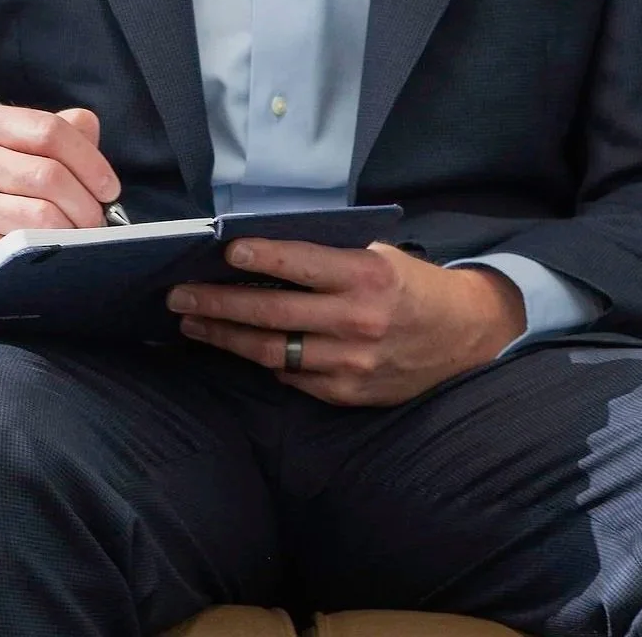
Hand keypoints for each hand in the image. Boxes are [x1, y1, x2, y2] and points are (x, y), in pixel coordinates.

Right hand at [0, 103, 120, 292]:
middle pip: (48, 175)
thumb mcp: (23, 144)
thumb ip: (62, 129)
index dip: (90, 160)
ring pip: (40, 216)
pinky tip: (53, 251)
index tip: (108, 187)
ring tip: (79, 234)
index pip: (50, 131)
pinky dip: (48, 252)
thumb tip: (91, 134)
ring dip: (72, 230)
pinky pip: (24, 249)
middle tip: (97, 218)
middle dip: (85, 202)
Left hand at [166, 240, 527, 405]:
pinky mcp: (346, 392)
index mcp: (367, 275)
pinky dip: (261, 359)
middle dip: (219, 302)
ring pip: (272, 350)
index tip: (224, 250)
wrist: (462, 337)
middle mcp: (357, 320)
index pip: (302, 264)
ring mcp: (350, 362)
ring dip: (226, 335)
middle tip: (180, 295)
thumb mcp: (379, 255)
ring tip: (192, 322)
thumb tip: (263, 249)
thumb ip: (328, 255)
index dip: (261, 256)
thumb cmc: (410, 285)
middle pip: (273, 312)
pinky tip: (235, 346)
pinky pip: (291, 376)